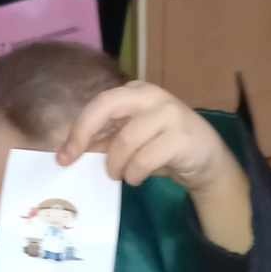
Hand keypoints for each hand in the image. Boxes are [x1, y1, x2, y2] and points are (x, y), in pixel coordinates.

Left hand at [57, 81, 237, 191]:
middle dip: (84, 134)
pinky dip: (135, 174)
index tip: (64, 156)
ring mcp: (169, 113)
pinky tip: (137, 178)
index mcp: (135, 93)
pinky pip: (145, 159)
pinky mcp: (182, 137)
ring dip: (117, 165)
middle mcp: (151, 96)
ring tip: (121, 176)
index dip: (78, 129)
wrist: (206, 159)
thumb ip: (105, 141)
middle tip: (76, 161)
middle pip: (107, 106)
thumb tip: (70, 151)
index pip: (99, 104)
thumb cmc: (162, 148)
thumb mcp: (131, 142)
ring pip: (126, 140)